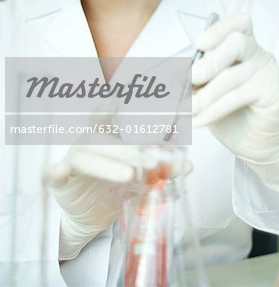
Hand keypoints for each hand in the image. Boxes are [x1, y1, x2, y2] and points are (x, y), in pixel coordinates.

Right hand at [47, 112, 191, 260]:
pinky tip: (61, 170)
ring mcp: (73, 160)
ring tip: (129, 176)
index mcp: (106, 136)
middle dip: (128, 152)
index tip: (118, 100)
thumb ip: (161, 168)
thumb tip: (188, 164)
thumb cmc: (115, 185)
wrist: (90, 213)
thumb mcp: (140, 176)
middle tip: (151, 164)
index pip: (108, 118)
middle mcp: (88, 143)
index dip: (111, 107)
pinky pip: (56, 173)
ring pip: (85, 157)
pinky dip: (57, 171)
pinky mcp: (61, 181)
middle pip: (105, 141)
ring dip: (106, 165)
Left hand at [191, 13, 278, 164]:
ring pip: (232, 75)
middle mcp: (256, 53)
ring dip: (205, 95)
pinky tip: (200, 120)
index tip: (200, 44)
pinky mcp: (271, 92)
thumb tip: (176, 74)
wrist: (251, 142)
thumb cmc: (228, 111)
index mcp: (241, 44)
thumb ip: (195, 78)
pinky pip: (237, 97)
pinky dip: (214, 110)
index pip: (237, 23)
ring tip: (188, 109)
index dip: (219, 29)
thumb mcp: (205, 90)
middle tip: (189, 80)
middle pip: (236, 42)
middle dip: (208, 62)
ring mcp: (266, 71)